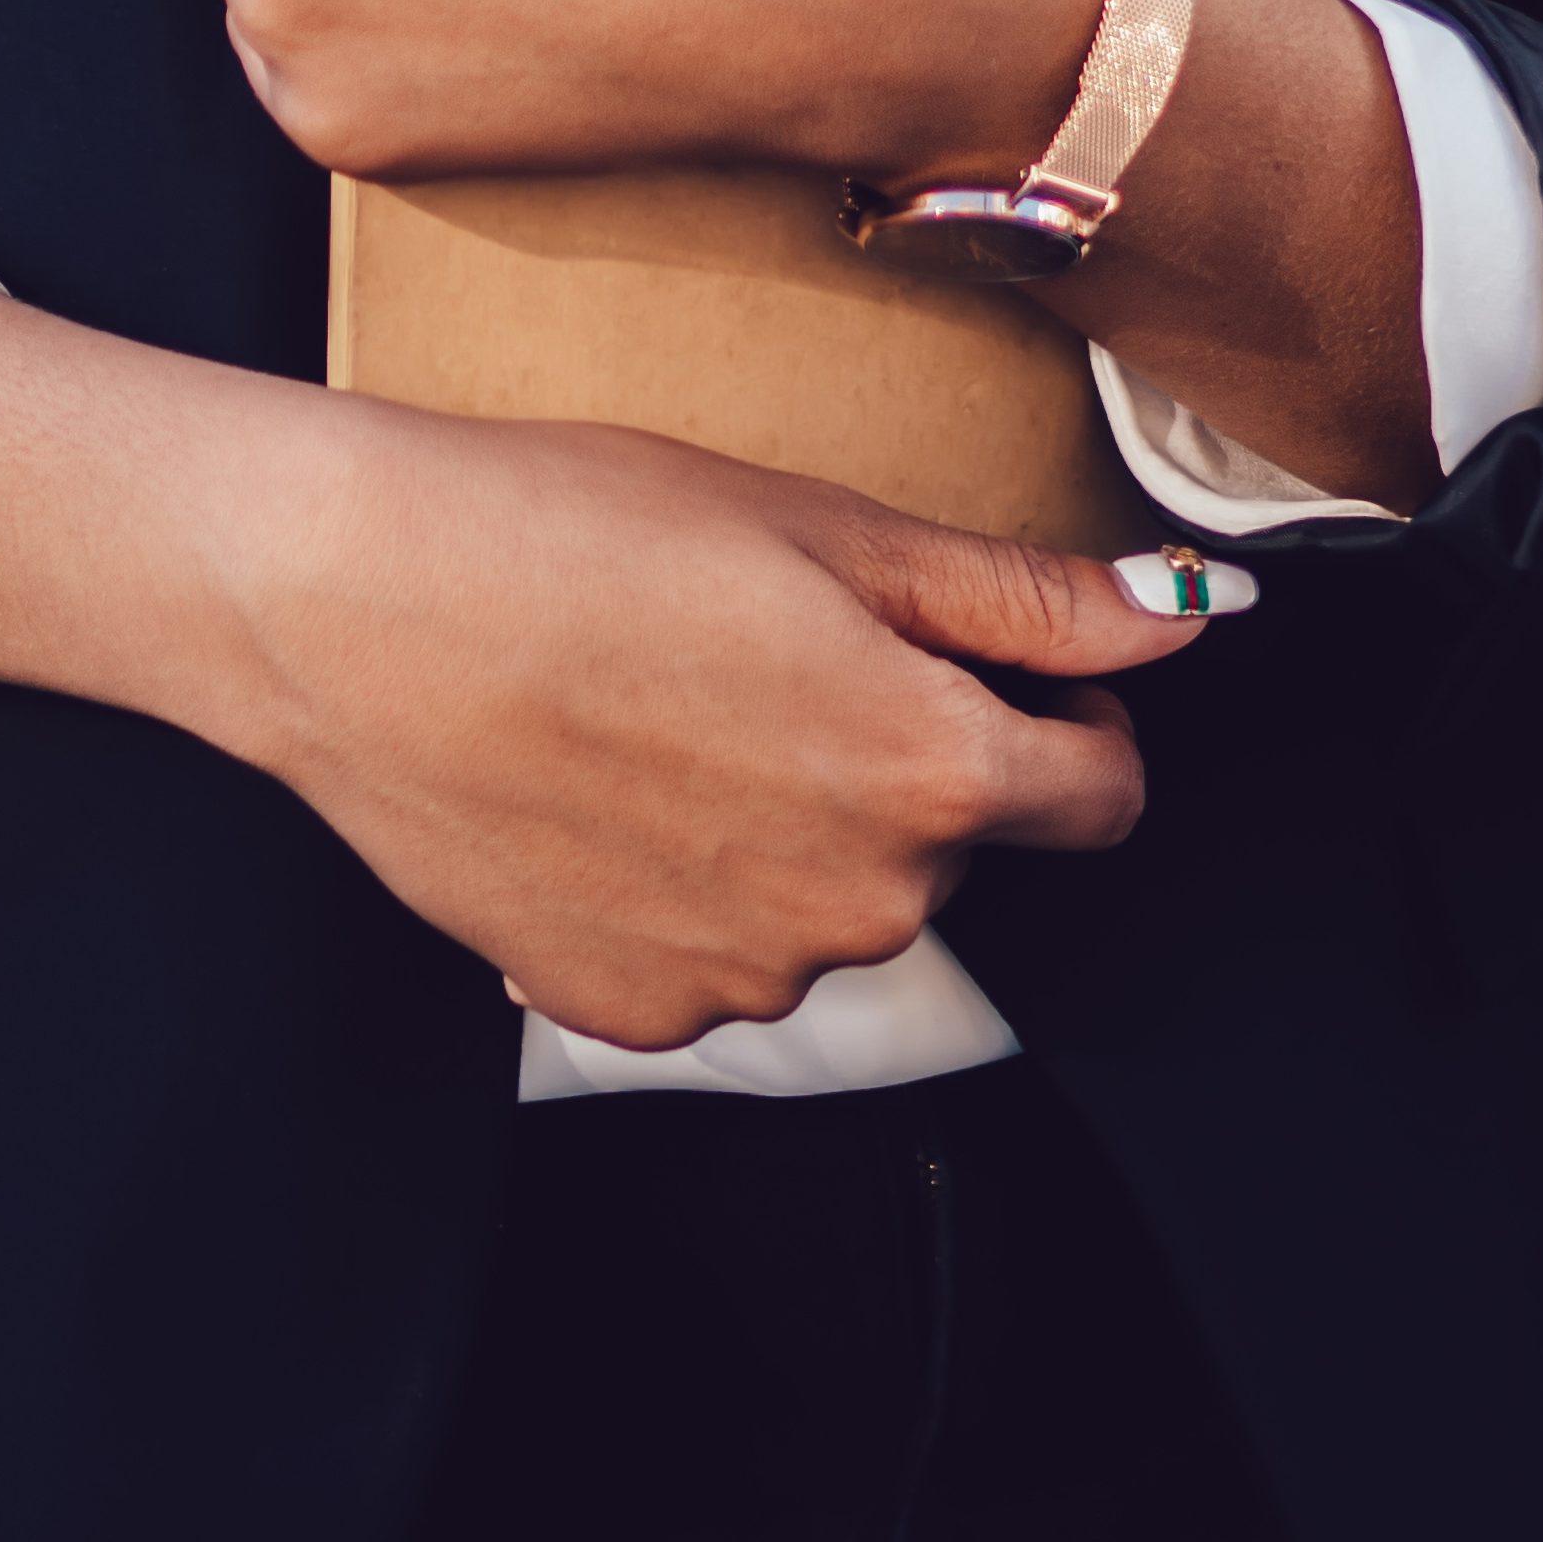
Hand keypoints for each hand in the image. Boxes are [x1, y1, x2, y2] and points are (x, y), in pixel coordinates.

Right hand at [225, 396, 1216, 1047]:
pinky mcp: (634, 1016)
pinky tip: (610, 783)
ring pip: (832, 902)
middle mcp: (859, 908)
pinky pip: (720, 954)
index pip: (1101, 796)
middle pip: (954, 843)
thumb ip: (1023, 598)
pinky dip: (692, 884)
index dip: (1069, 717)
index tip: (994, 662)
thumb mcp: (825, 525)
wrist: (355, 608)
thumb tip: (1187, 614)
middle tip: (773, 643)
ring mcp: (742, 979)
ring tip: (670, 702)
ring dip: (793, 822)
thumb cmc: (577, 530)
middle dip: (904, 756)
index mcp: (928, 771)